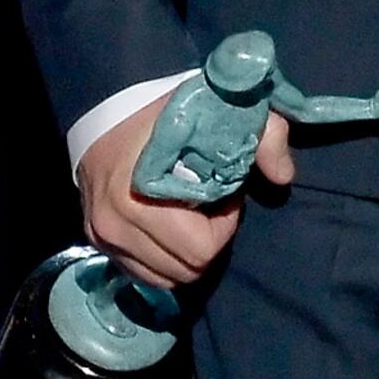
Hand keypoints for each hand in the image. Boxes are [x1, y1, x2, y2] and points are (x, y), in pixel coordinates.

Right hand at [76, 94, 296, 290]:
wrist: (108, 100)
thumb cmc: (173, 109)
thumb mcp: (229, 109)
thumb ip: (267, 135)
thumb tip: (283, 177)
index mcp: (141, 195)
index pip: (201, 249)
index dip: (224, 223)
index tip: (222, 190)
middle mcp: (115, 222)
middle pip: (186, 270)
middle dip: (206, 240)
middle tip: (207, 203)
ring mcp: (102, 234)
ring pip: (164, 278)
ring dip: (184, 252)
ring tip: (187, 212)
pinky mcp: (96, 239)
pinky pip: (141, 273)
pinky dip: (161, 257)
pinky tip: (167, 222)